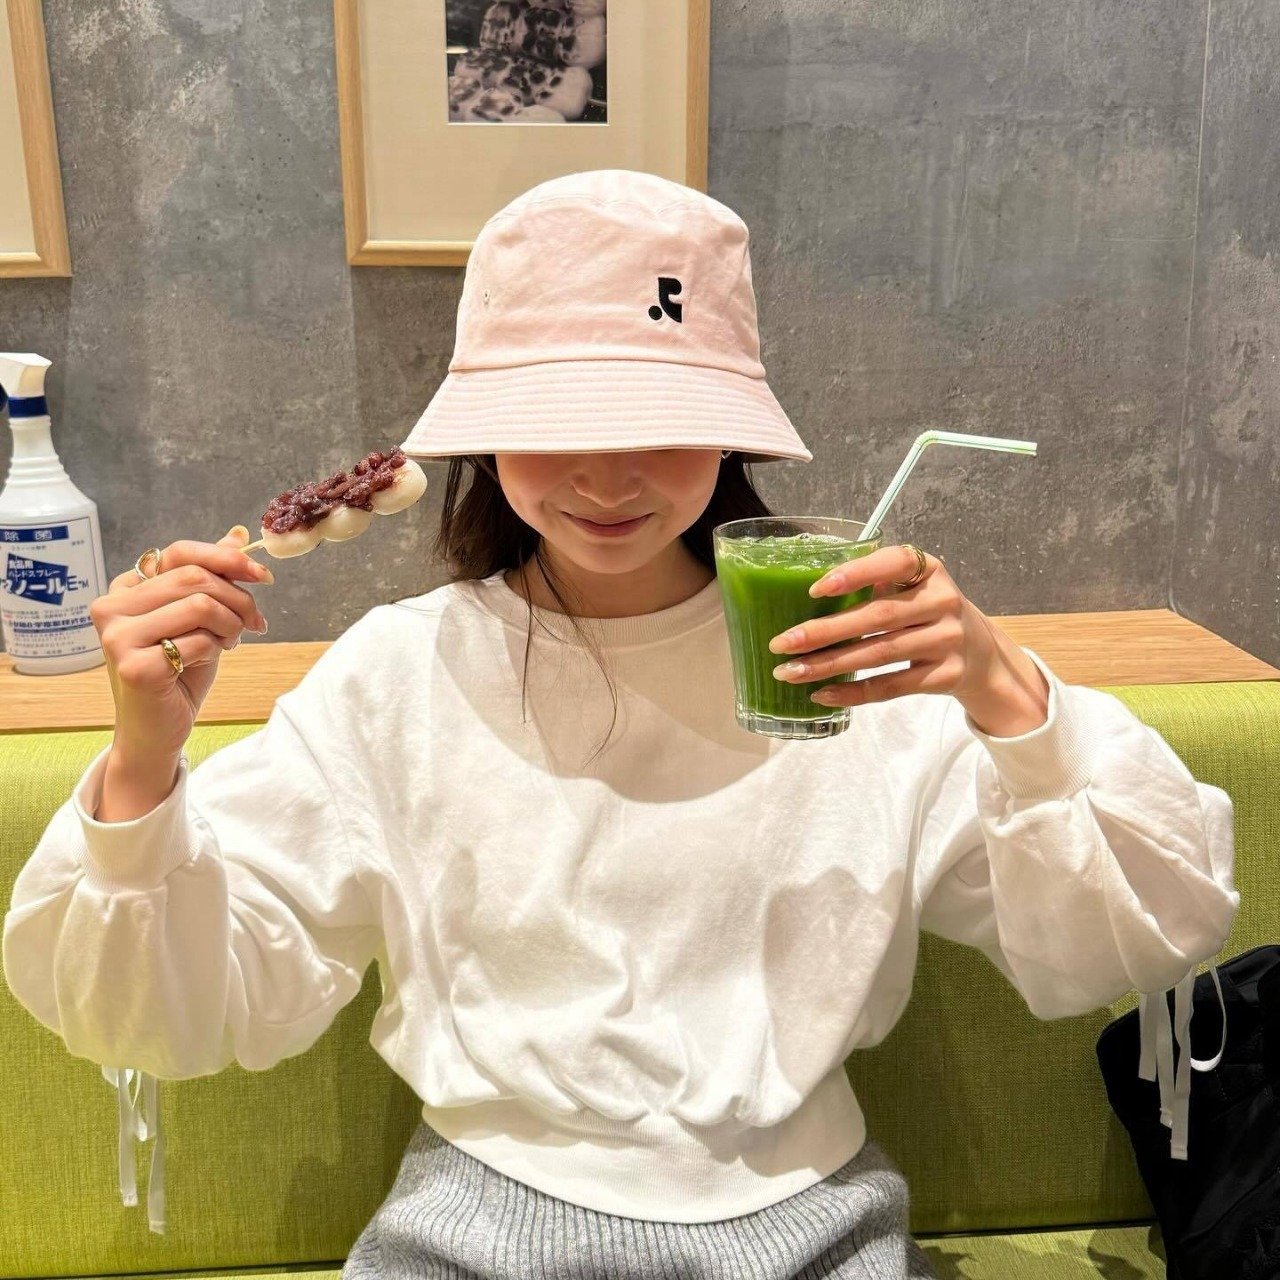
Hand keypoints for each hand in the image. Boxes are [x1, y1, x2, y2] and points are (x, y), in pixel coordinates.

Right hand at [89, 527, 272, 761]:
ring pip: (200, 605)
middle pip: (195, 577)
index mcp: (124, 589)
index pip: (179, 552)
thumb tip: (237, 535)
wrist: (156, 730)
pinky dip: (216, 650)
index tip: (262, 576)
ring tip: (230, 642)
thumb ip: (211, 577)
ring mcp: (117, 637)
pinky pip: (198, 641)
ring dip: (231, 624)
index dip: (227, 558)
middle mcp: (111, 607)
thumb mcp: (199, 618)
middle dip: (239, 599)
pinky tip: (207, 662)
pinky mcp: (133, 666)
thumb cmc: (178, 672)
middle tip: (254, 623)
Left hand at [767, 543, 1050, 736]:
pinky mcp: (944, 676)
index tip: (814, 590)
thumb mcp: (912, 587)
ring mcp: (946, 640)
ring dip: (829, 665)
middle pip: (877, 616)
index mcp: (929, 570)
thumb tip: (801, 595)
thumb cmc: (926, 612)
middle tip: (782, 643)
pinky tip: (821, 694)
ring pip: (878, 654)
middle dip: (824, 631)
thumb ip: (873, 584)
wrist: (982, 654)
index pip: (894, 563)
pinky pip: (891, 686)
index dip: (855, 574)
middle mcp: (942, 602)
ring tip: (790, 672)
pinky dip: (853, 692)